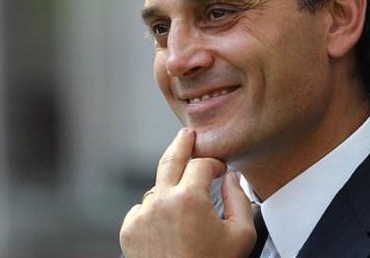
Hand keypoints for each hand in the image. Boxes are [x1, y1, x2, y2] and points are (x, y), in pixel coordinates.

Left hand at [119, 128, 256, 257]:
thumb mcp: (240, 235)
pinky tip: (168, 227)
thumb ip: (239, 199)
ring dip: (171, 189)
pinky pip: (143, 210)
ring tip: (185, 208)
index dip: (214, 163)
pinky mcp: (129, 230)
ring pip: (157, 188)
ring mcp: (142, 215)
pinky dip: (155, 212)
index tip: (220, 169)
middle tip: (187, 134)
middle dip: (181, 143)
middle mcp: (161, 201)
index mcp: (189, 199)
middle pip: (170, 158)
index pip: (202, 164)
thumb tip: (230, 179)